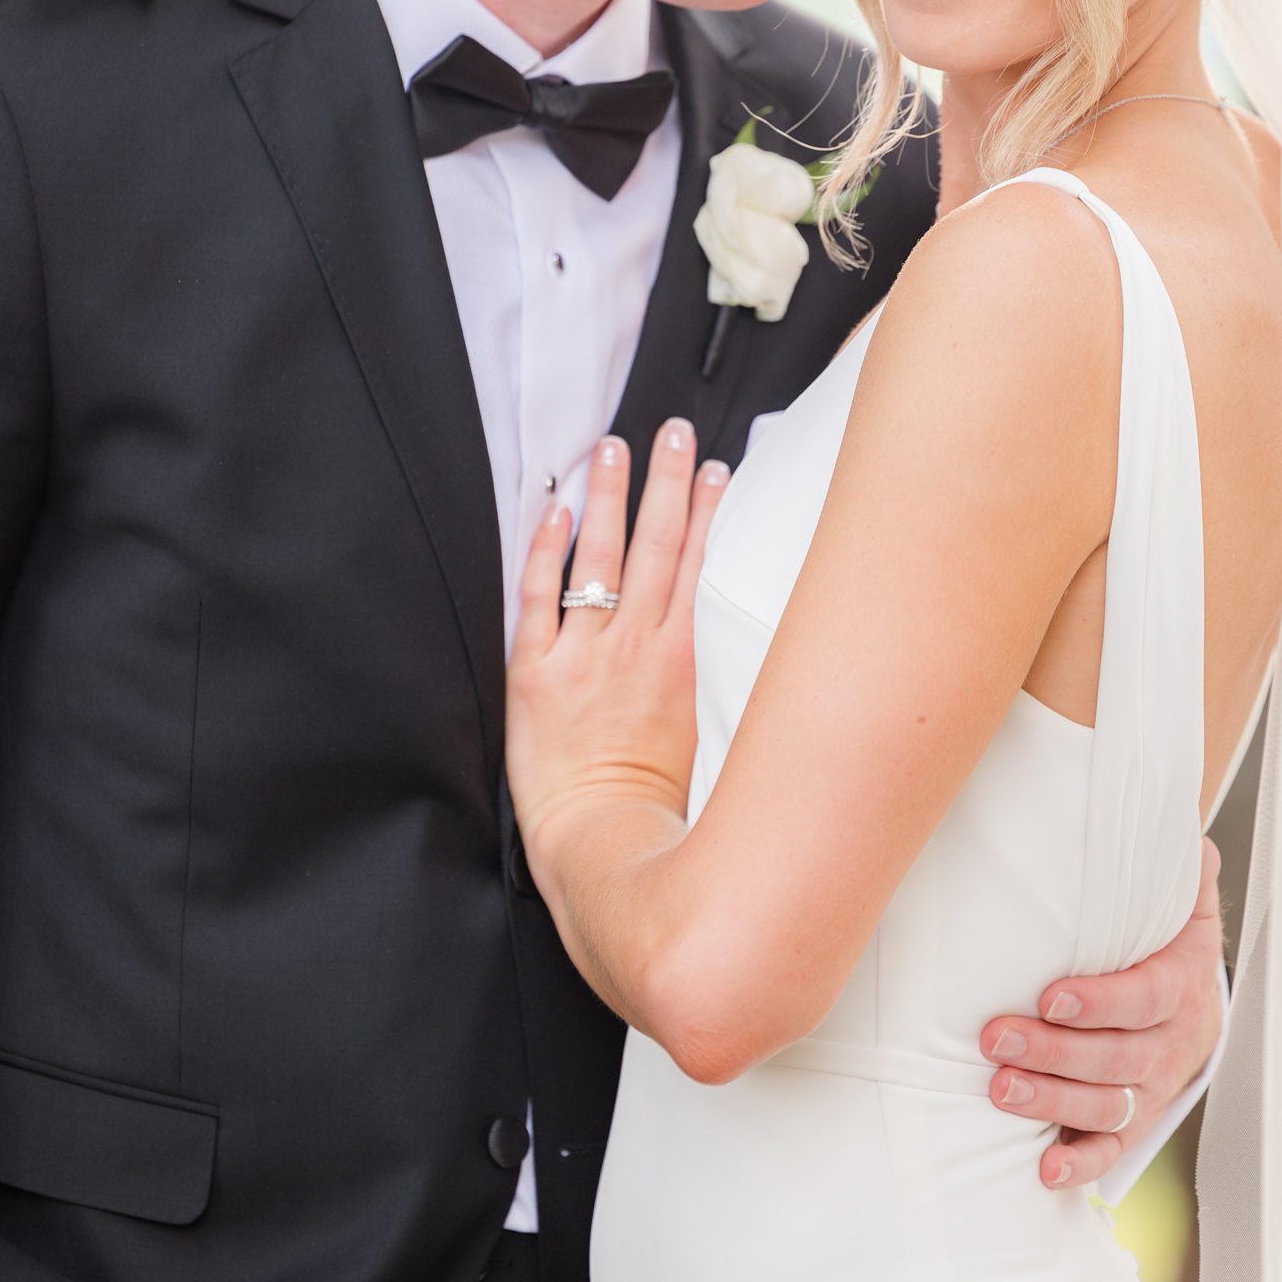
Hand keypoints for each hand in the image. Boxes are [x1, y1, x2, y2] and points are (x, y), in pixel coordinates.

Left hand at [505, 419, 729, 885]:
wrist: (605, 849)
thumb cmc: (659, 813)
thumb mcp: (711, 741)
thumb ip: (717, 686)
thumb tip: (747, 656)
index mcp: (683, 661)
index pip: (700, 565)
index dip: (708, 510)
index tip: (717, 469)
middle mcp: (636, 647)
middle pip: (658, 545)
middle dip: (668, 482)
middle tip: (673, 433)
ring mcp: (584, 656)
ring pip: (602, 557)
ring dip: (611, 497)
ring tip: (614, 448)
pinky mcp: (535, 675)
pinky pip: (539, 597)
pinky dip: (546, 550)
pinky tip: (554, 510)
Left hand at [980, 838, 1224, 1187]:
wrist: (1199, 1004)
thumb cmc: (1168, 944)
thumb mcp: (1179, 903)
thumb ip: (1174, 872)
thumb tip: (1181, 836)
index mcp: (1179, 984)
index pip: (1145, 998)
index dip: (1100, 1002)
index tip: (1050, 996)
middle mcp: (1168, 1044)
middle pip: (1116, 1056)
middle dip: (1053, 1052)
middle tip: (995, 1038)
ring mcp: (1150, 1086)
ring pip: (1108, 1105)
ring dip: (1053, 1102)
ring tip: (999, 1089)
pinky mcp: (1133, 1120)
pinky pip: (1111, 1149)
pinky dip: (1080, 1163)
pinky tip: (1044, 1166)